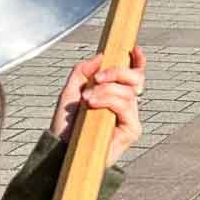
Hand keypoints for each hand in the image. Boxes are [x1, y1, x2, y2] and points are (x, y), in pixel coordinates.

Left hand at [50, 46, 145, 166]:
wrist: (61, 149)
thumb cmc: (65, 126)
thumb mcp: (70, 91)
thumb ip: (82, 71)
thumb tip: (101, 56)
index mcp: (115, 94)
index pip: (134, 75)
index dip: (138, 61)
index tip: (134, 49)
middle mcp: (126, 105)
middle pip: (136, 78)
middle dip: (118, 72)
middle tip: (97, 78)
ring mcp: (130, 118)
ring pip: (128, 92)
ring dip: (105, 91)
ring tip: (87, 100)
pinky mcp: (132, 130)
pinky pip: (126, 107)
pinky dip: (109, 101)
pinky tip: (93, 106)